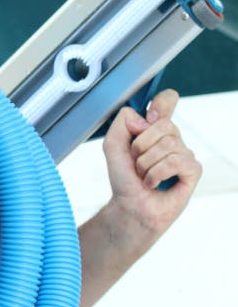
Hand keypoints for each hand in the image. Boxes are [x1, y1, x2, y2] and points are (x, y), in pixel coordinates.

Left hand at [102, 88, 201, 241]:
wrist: (129, 205)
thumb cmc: (124, 178)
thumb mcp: (112, 146)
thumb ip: (121, 123)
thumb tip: (145, 118)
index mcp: (154, 129)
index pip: (167, 101)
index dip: (162, 102)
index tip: (150, 115)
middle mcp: (172, 138)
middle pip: (165, 124)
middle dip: (141, 146)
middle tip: (136, 162)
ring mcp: (184, 153)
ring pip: (169, 144)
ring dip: (146, 163)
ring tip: (143, 175)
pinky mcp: (193, 170)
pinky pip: (176, 161)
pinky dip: (157, 173)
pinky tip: (154, 183)